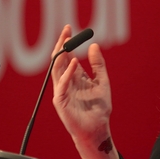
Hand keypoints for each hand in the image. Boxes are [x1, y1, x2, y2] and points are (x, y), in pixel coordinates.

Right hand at [51, 25, 118, 158]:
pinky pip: (62, 84)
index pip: (67, 56)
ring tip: (66, 41)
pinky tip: (74, 62)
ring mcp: (62, 91)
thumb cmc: (99, 109)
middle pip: (59, 59)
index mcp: (74, 77)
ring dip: (61, 55)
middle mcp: (66, 82)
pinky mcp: (61, 101)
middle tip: (66, 30)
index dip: (67, 42)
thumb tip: (94, 45)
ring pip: (57, 69)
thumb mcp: (102, 82)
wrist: (98, 130)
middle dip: (61, 44)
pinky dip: (68, 73)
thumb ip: (98, 65)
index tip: (69, 28)